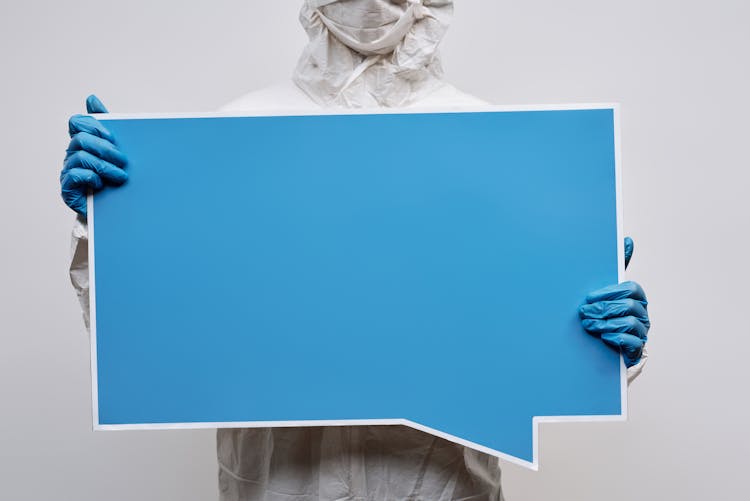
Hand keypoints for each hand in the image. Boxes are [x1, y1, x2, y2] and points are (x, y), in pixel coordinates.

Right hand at [60, 95, 127, 216]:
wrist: (118, 209)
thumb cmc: (116, 176)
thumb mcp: (116, 149)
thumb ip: (107, 124)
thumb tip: (91, 98)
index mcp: (83, 142)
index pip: (77, 122)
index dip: (94, 125)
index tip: (113, 136)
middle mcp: (72, 154)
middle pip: (81, 139)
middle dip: (105, 148)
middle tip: (123, 160)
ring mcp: (68, 171)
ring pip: (80, 157)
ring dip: (104, 166)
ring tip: (121, 176)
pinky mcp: (68, 189)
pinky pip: (74, 175)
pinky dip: (91, 178)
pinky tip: (102, 184)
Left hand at [579, 237, 649, 366]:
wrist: (609, 344)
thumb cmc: (610, 312)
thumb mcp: (611, 290)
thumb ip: (618, 266)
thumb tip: (627, 239)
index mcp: (637, 297)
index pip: (630, 288)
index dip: (609, 292)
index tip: (589, 297)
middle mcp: (643, 313)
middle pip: (628, 305)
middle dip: (603, 309)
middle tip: (583, 312)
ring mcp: (642, 331)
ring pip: (629, 322)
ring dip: (606, 323)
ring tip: (589, 325)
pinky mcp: (638, 349)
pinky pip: (632, 342)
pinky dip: (616, 337)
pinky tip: (604, 336)